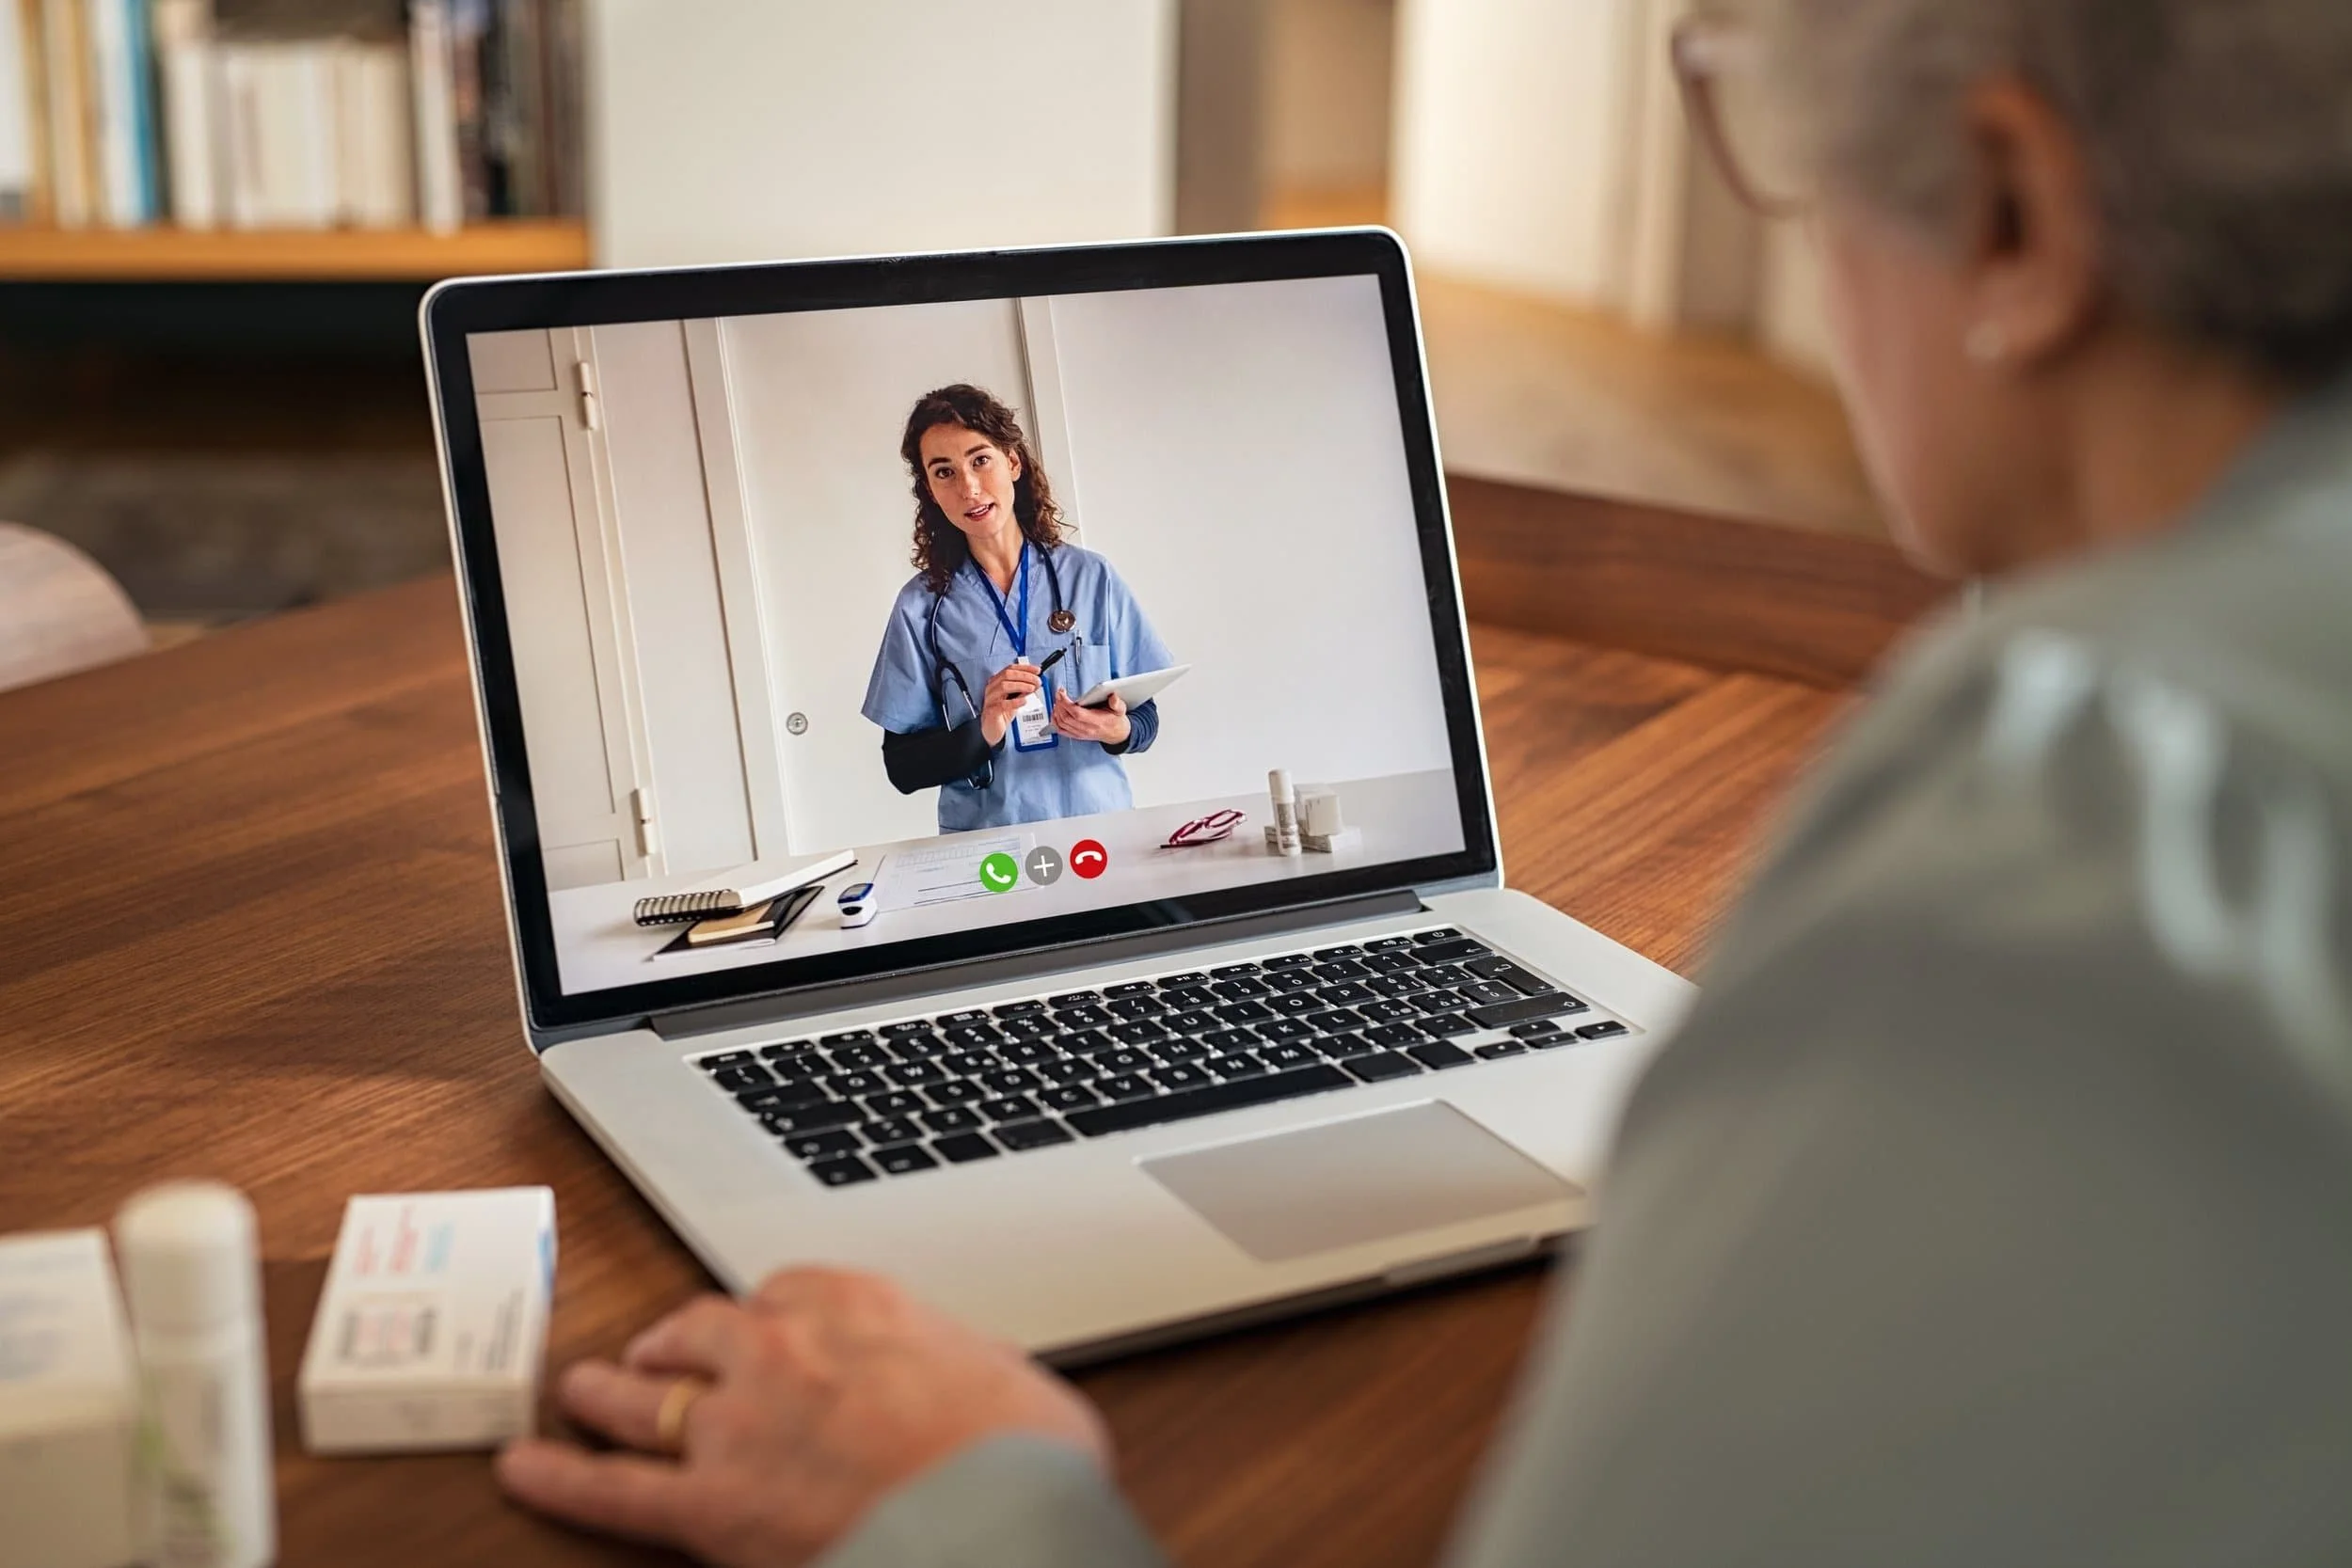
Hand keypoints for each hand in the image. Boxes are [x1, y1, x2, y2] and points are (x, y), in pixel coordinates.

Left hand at [496, 1268, 1109, 1567]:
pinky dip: (560, 1479)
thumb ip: (959, 1365)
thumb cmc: (1024, 1453)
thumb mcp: (1008, 1377)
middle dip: (676, 1337)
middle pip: (704, 1326)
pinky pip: (614, 1488)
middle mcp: (782, 1347)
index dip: (768, 1312)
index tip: (768, 1325)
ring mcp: (735, 1424)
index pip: (786, 1287)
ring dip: (608, 1387)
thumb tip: (967, 1378)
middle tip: (659, 1347)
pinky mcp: (708, 1505)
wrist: (997, 1516)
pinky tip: (520, 1470)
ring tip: (582, 1389)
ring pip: (645, 1392)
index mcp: (859, 1303)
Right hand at [978, 661, 1041, 747]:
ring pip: (1004, 686)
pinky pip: (1002, 704)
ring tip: (1031, 689)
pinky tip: (1023, 701)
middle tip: (1037, 681)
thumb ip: (1023, 690)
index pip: (1010, 669)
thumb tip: (1035, 681)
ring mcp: (990, 699)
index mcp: (997, 682)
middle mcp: (992, 688)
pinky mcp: (992, 711)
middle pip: (1007, 674)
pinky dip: (1015, 701)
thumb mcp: (1015, 698)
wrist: (992, 729)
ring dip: (1021, 685)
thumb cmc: (1002, 712)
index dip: (1025, 668)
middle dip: (1025, 676)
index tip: (1037, 670)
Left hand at [1052, 690, 1129, 745]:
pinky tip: (1055, 713)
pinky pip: (1061, 730)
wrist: (1115, 734)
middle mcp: (1086, 729)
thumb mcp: (1120, 710)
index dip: (1066, 703)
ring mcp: (1080, 734)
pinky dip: (1055, 721)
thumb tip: (1113, 697)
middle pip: (1066, 718)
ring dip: (1056, 711)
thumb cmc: (1115, 720)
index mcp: (1096, 722)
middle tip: (1059, 694)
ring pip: (1062, 723)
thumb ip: (1117, 703)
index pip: (1077, 713)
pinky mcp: (1076, 735)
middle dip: (1059, 704)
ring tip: (1058, 701)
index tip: (1062, 693)